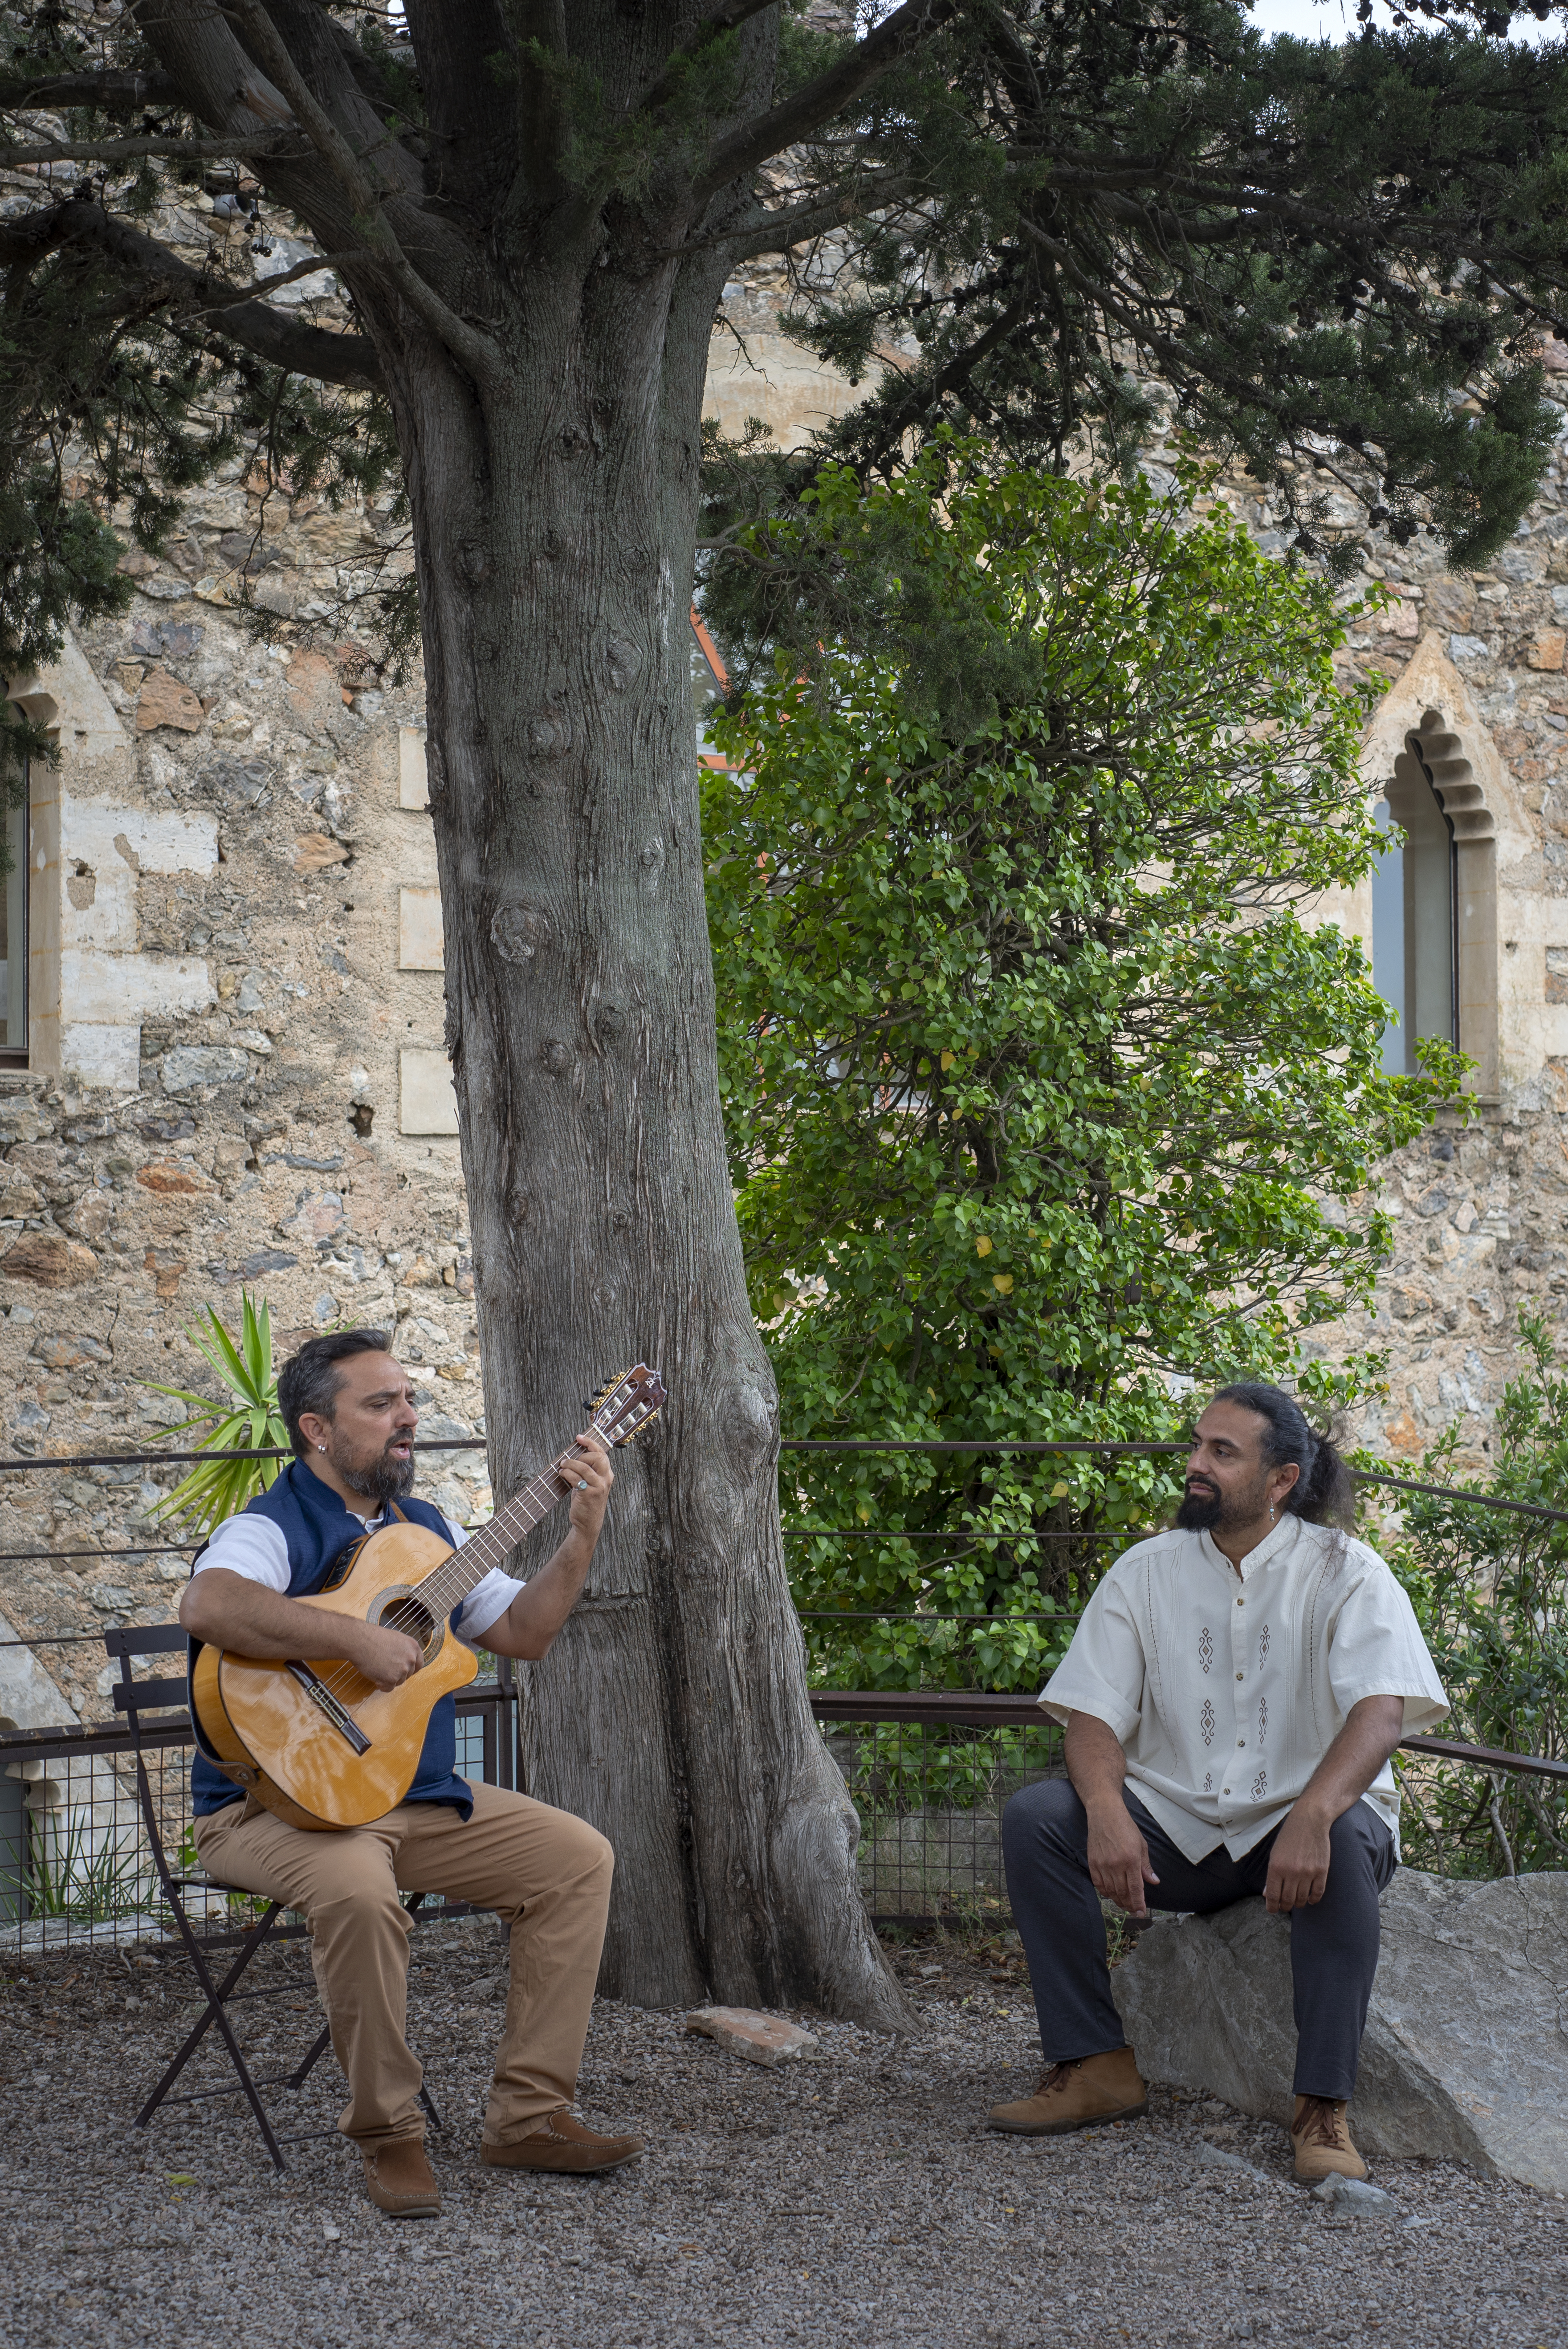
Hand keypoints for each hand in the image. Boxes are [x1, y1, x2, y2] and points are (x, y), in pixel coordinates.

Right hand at [346, 1620, 425, 1690]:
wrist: (360, 1641)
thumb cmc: (373, 1637)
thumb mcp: (396, 1639)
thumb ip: (404, 1650)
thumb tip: (404, 1661)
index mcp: (413, 1647)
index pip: (419, 1664)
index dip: (411, 1668)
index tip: (404, 1670)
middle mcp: (411, 1659)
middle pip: (408, 1674)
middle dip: (398, 1674)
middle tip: (386, 1669)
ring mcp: (402, 1670)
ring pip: (398, 1682)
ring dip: (389, 1679)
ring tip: (378, 1668)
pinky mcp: (391, 1679)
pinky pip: (388, 1688)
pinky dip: (381, 1685)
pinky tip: (375, 1675)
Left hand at [557, 1430, 612, 1541]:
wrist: (588, 1523)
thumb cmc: (586, 1501)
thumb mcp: (591, 1483)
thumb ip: (587, 1470)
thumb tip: (573, 1454)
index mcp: (607, 1474)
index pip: (602, 1453)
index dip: (590, 1442)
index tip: (579, 1437)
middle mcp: (606, 1479)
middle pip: (597, 1457)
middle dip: (580, 1454)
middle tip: (568, 1459)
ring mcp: (598, 1487)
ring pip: (584, 1467)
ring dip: (570, 1463)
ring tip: (562, 1465)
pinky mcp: (589, 1494)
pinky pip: (576, 1478)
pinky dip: (567, 1473)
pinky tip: (562, 1474)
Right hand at [1085, 1800, 1159, 1918]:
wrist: (1105, 1813)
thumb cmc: (1125, 1827)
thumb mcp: (1141, 1845)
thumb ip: (1146, 1866)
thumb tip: (1154, 1882)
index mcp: (1131, 1859)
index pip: (1135, 1888)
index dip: (1139, 1903)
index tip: (1141, 1912)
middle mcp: (1116, 1864)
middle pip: (1122, 1893)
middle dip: (1129, 1904)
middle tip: (1133, 1910)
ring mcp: (1102, 1864)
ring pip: (1110, 1891)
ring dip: (1118, 1900)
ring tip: (1124, 1904)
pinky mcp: (1092, 1862)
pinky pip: (1098, 1884)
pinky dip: (1105, 1892)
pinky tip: (1110, 1894)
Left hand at [1265, 1802, 1331, 1912]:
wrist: (1310, 1821)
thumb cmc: (1290, 1836)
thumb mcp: (1275, 1853)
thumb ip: (1271, 1875)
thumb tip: (1267, 1894)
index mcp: (1276, 1867)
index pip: (1273, 1895)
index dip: (1272, 1907)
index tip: (1272, 1910)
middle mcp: (1291, 1872)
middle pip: (1288, 1900)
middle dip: (1285, 1906)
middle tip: (1284, 1906)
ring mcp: (1308, 1873)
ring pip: (1302, 1899)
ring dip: (1298, 1903)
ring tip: (1296, 1901)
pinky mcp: (1321, 1872)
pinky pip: (1317, 1893)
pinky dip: (1313, 1899)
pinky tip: (1310, 1898)